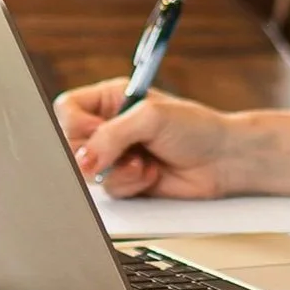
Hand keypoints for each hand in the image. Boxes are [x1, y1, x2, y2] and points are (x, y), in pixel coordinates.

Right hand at [54, 78, 236, 199]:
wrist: (222, 160)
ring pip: (87, 172)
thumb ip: (112, 134)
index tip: (96, 131)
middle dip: (97, 154)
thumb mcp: (151, 118)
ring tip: (144, 162)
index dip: (74, 124)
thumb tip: (84, 159)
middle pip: (70, 144)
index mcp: (110, 100)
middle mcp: (108, 127)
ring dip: (118, 171)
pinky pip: (108, 190)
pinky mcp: (124, 180)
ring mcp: (115, 156)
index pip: (67, 109)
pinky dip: (130, 183)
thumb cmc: (196, 128)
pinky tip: (152, 174)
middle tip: (121, 153)